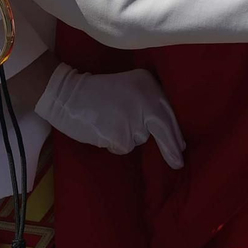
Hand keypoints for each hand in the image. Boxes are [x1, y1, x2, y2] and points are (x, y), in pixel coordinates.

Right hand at [35, 64, 184, 166]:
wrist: (66, 94)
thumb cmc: (96, 92)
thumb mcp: (128, 87)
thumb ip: (146, 102)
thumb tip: (167, 132)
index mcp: (148, 83)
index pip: (168, 111)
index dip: (175, 132)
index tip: (181, 147)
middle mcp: (146, 98)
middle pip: (163, 129)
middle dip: (171, 148)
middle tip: (178, 163)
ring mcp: (134, 118)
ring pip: (138, 139)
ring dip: (127, 136)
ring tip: (108, 120)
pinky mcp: (121, 135)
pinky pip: (124, 147)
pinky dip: (114, 144)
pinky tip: (102, 129)